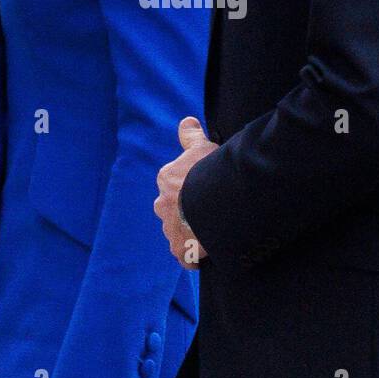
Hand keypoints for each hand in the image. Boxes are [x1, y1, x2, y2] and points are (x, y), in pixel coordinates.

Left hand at [154, 116, 217, 266]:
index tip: (203, 192)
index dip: (189, 189)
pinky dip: (193, 257)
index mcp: (167, 180)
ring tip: (211, 232)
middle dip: (184, 213)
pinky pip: (184, 256)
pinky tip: (208, 252)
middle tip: (207, 212)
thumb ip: (191, 135)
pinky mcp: (180, 250)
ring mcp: (170, 229)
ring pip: (176, 233)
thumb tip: (187, 121)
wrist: (215, 204)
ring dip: (189, 234)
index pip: (173, 186)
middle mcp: (163, 205)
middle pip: (171, 210)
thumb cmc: (209, 172)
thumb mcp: (203, 147)